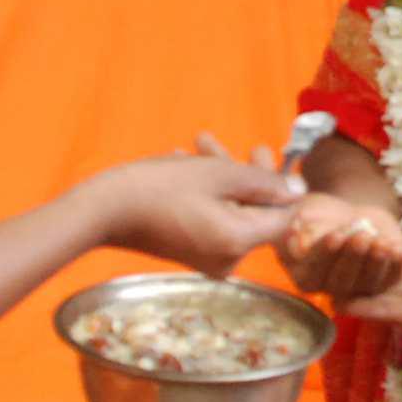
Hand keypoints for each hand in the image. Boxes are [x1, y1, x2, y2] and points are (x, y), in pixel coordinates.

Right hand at [97, 145, 301, 273]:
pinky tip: (184, 162)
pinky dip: (207, 193)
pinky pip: (213, 219)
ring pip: (232, 211)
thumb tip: (297, 191)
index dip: (283, 186)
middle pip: (257, 213)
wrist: (103, 210)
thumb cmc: (160, 187)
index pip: (284, 218)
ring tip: (201, 143)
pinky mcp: (192, 253)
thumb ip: (263, 182)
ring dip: (224, 177)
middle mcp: (229, 259)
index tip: (270, 156)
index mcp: (240, 242)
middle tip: (243, 145)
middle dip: (250, 175)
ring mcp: (210, 259)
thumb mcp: (218, 174)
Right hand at [281, 192, 401, 302]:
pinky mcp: (383, 279)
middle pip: (341, 283)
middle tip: (360, 236)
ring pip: (368, 284)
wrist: (346, 216)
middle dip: (352, 258)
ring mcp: (360, 288)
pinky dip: (396, 265)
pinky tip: (396, 248)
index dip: (326, 255)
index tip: (335, 235)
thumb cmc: (316, 216)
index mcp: (305, 277)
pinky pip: (391, 278)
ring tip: (380, 242)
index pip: (314, 272)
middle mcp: (332, 289)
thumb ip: (288, 227)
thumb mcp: (298, 216)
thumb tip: (294, 236)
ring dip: (375, 264)